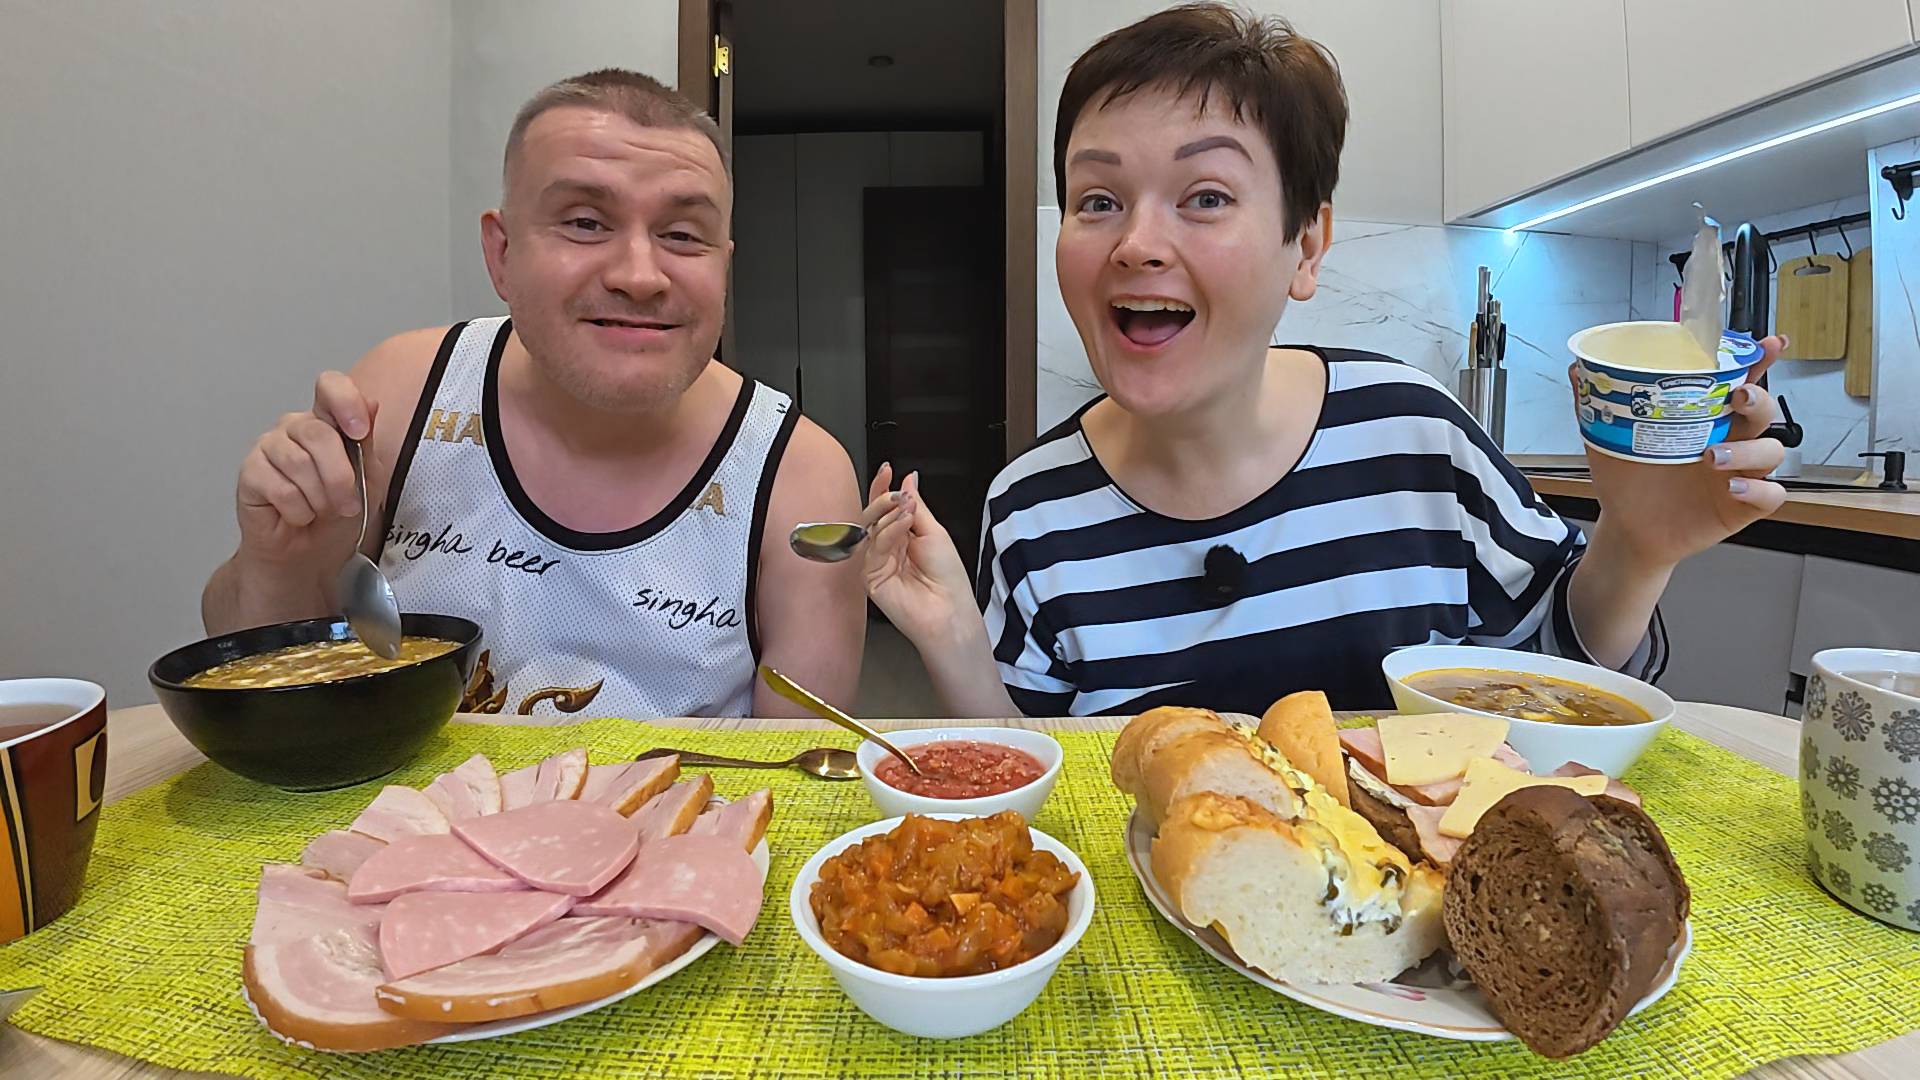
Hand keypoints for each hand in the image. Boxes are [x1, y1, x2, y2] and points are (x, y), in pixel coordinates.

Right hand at [235, 371, 377, 566]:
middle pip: (319, 434)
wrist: (309, 555)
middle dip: (340, 478)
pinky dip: (298, 510)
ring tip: (320, 511)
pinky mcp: (249, 473)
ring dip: (320, 497)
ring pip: (299, 462)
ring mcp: (268, 447)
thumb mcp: (369, 479)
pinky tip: (296, 516)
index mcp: (326, 421)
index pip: (330, 386)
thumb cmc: (337, 516)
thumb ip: (367, 442)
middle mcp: (294, 428)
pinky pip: (280, 487)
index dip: (346, 402)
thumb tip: (371, 403)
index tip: (359, 432)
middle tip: (346, 505)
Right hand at [860, 463, 977, 648]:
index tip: (886, 470)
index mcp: (904, 535)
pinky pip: (874, 547)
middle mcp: (889, 547)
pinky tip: (903, 525)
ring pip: (871, 528)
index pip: (887, 507)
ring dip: (889, 514)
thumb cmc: (948, 579)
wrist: (949, 610)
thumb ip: (917, 505)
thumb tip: (908, 479)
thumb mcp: (935, 531)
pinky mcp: (870, 576)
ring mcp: (878, 561)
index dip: (884, 488)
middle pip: (874, 516)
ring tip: (907, 508)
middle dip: (883, 499)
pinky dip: (889, 532)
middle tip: (897, 494)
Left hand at [1574, 336, 1787, 570]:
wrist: (1627, 528)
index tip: (1767, 344)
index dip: (1758, 361)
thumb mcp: (1608, 439)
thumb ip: (1597, 404)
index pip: (1739, 382)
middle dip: (1759, 398)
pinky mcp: (1742, 505)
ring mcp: (1739, 472)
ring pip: (1772, 450)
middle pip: (1763, 410)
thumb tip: (1577, 369)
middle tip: (1738, 397)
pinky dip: (1758, 491)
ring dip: (1750, 449)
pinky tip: (1732, 489)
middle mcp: (1729, 440)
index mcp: (1704, 418)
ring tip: (1713, 456)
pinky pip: (1771, 496)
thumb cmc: (1627, 480)